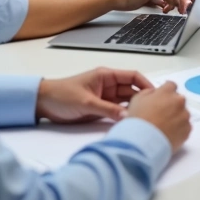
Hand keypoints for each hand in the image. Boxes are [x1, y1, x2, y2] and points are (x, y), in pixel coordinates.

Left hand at [36, 68, 153, 123]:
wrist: (43, 104)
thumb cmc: (62, 95)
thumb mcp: (86, 103)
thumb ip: (107, 110)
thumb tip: (128, 117)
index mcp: (107, 76)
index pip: (133, 76)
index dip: (146, 84)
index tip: (156, 95)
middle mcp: (109, 86)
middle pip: (132, 90)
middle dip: (144, 99)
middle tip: (155, 110)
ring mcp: (106, 98)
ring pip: (127, 102)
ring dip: (135, 109)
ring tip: (147, 118)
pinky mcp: (101, 109)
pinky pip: (117, 112)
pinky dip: (125, 116)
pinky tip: (132, 123)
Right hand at [125, 81, 191, 152]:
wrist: (143, 142)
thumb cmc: (138, 120)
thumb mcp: (137, 100)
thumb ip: (148, 92)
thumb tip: (154, 93)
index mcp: (167, 92)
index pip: (171, 85)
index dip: (165, 92)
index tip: (162, 98)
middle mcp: (179, 101)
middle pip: (178, 100)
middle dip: (171, 105)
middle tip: (160, 115)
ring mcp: (185, 116)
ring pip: (183, 114)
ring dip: (176, 117)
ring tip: (163, 127)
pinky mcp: (187, 130)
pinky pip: (185, 127)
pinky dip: (179, 129)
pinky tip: (168, 134)